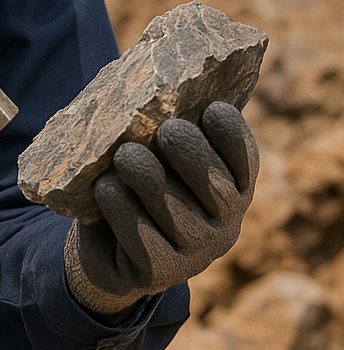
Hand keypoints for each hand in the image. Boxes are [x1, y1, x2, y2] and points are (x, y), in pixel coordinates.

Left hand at [63, 101, 258, 316]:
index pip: (245, 159)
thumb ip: (166, 122)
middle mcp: (225, 224)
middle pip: (215, 187)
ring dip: (148, 180)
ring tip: (125, 157)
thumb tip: (150, 76)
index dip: (232, 135)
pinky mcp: (160, 274)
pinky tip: (106, 189)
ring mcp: (196, 254)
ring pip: (177, 214)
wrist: (107, 244)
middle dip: (190, 154)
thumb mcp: (157, 152)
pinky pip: (143, 240)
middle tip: (164, 131)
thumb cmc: (138, 182)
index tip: (210, 109)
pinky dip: (122, 211)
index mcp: (232, 186)